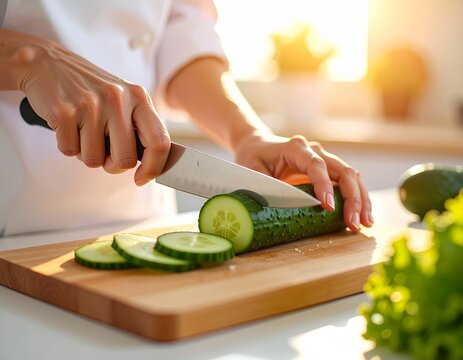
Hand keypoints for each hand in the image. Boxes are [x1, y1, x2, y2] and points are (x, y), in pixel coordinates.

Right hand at [9, 30, 169, 184]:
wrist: (47, 63)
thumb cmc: (92, 91)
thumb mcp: (124, 100)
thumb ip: (139, 128)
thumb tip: (151, 166)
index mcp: (139, 98)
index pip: (160, 142)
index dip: (154, 167)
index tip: (142, 178)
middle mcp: (118, 99)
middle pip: (125, 160)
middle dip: (112, 165)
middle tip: (104, 152)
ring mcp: (91, 105)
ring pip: (94, 160)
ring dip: (86, 154)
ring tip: (83, 130)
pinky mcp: (64, 112)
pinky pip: (70, 151)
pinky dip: (67, 146)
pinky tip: (68, 126)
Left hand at [234, 133, 372, 231]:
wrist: (257, 145)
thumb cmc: (253, 158)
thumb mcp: (251, 170)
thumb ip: (264, 185)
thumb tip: (277, 205)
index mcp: (295, 147)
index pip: (316, 165)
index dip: (324, 185)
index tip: (329, 207)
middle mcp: (314, 150)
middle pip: (342, 169)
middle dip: (351, 197)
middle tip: (353, 223)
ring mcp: (324, 158)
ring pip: (350, 175)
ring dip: (360, 199)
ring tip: (364, 223)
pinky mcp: (328, 169)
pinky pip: (347, 182)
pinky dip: (357, 198)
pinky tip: (362, 215)